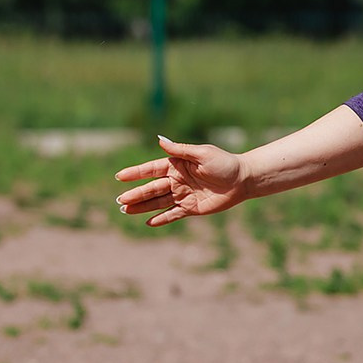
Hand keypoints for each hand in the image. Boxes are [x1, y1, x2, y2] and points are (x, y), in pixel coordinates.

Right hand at [115, 136, 250, 225]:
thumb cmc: (224, 163)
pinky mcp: (191, 208)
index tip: (120, 177)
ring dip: (142, 206)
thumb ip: (180, 150)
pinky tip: (148, 222)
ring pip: (158, 202)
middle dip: (136, 194)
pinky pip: (173, 214)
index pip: (151, 169)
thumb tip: (159, 140)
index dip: (135, 173)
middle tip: (120, 200)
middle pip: (152, 188)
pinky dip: (161, 219)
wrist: (242, 180)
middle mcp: (177, 180)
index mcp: (177, 165)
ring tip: (126, 210)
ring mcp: (183, 195)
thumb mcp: (202, 154)